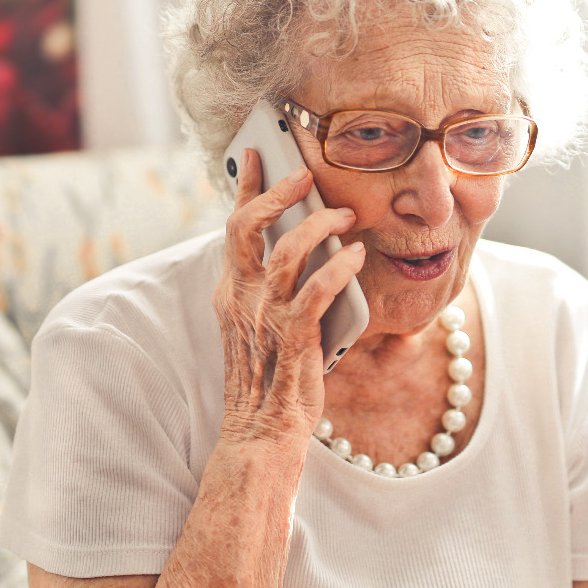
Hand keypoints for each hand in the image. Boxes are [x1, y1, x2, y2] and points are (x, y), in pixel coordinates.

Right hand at [215, 148, 364, 447]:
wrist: (261, 436)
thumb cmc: (271, 380)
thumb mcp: (261, 324)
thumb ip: (273, 288)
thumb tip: (306, 244)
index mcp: (231, 293)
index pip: (233, 227)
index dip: (245, 187)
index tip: (257, 151)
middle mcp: (241, 300)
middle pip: (246, 228)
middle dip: (276, 192)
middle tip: (305, 172)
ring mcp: (264, 319)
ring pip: (285, 253)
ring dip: (319, 226)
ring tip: (346, 215)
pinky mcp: (292, 340)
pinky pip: (315, 292)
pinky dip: (338, 267)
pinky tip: (356, 256)